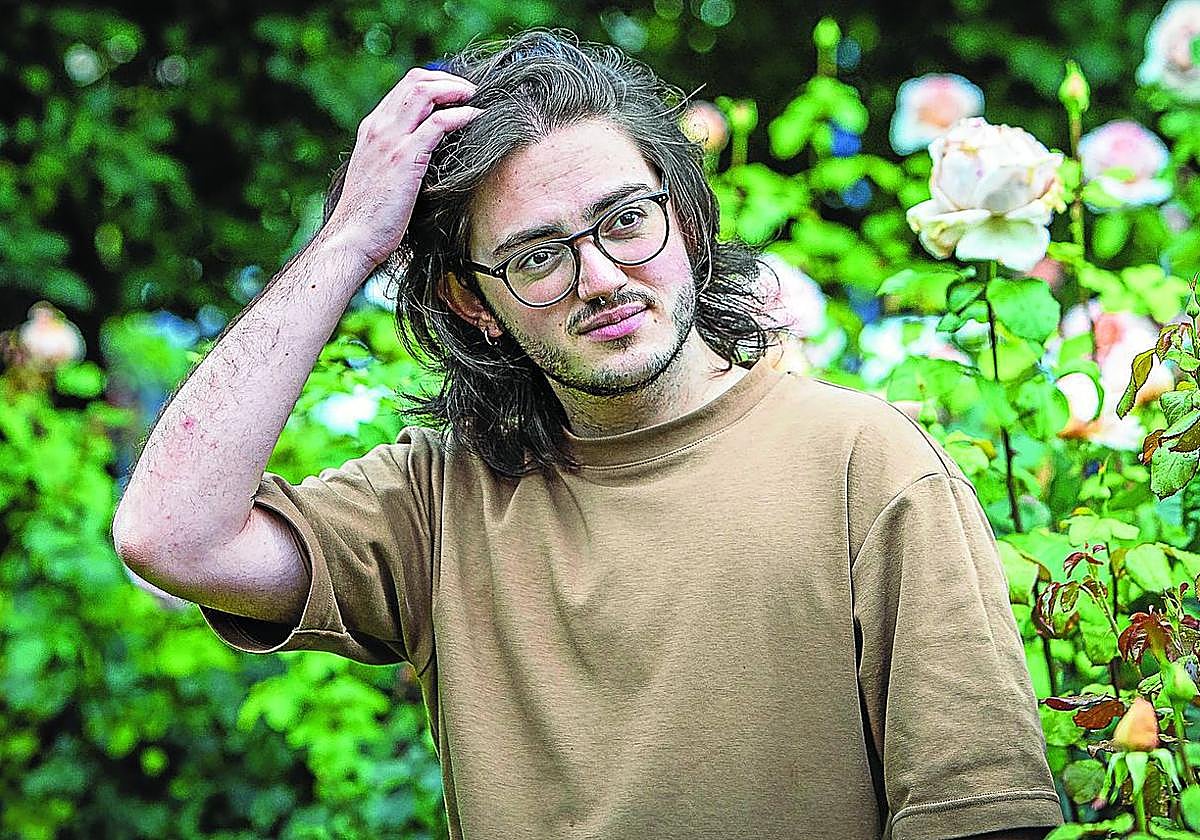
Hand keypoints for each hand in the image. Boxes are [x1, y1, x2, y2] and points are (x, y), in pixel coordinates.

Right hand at [324, 67, 480, 269]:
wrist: (352, 237)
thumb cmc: (369, 217)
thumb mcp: (380, 177)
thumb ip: (396, 159)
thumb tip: (424, 157)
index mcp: (372, 130)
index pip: (404, 88)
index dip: (434, 83)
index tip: (455, 93)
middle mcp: (379, 128)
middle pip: (416, 81)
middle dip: (448, 79)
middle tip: (470, 91)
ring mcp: (390, 140)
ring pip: (425, 92)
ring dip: (456, 90)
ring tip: (475, 98)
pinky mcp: (405, 157)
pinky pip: (438, 123)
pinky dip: (461, 115)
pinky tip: (475, 118)